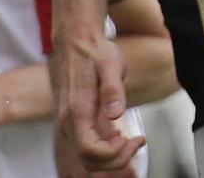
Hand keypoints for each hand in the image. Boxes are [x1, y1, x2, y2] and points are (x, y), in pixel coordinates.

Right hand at [50, 36, 143, 173]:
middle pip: (87, 161)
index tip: (133, 139)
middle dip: (115, 160)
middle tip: (136, 142)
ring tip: (131, 141)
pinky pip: (84, 148)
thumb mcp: (111, 64)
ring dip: (110, 158)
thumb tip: (116, 114)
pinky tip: (119, 138)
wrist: (76, 41)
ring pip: (85, 158)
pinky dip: (103, 152)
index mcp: (77, 112)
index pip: (90, 151)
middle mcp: (67, 124)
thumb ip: (112, 89)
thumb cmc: (94, 52)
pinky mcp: (72, 123)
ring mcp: (67, 125)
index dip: (113, 154)